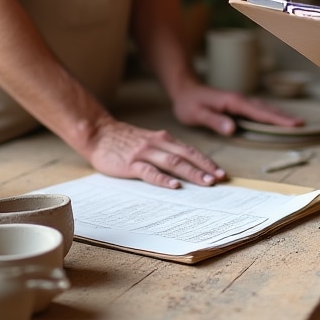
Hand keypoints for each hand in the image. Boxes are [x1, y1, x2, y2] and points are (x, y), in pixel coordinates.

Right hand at [81, 116, 227, 189]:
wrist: (99, 133)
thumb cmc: (125, 141)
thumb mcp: (150, 142)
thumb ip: (165, 151)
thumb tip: (185, 167)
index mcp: (164, 139)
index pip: (190, 151)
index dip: (206, 162)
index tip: (220, 173)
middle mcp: (158, 144)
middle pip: (186, 156)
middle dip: (205, 168)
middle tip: (220, 179)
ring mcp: (145, 153)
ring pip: (173, 163)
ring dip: (191, 173)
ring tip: (205, 183)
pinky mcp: (131, 163)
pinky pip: (150, 172)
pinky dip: (164, 179)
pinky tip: (174, 186)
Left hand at [171, 82, 303, 137]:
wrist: (184, 89)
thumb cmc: (189, 103)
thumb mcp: (196, 114)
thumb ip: (214, 120)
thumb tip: (232, 129)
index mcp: (233, 102)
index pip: (258, 112)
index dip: (276, 119)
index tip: (293, 123)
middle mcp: (240, 100)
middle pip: (266, 109)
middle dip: (284, 116)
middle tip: (302, 124)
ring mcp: (240, 102)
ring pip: (264, 108)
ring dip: (279, 115)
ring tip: (295, 122)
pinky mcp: (238, 105)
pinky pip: (258, 110)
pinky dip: (270, 114)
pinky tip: (276, 118)